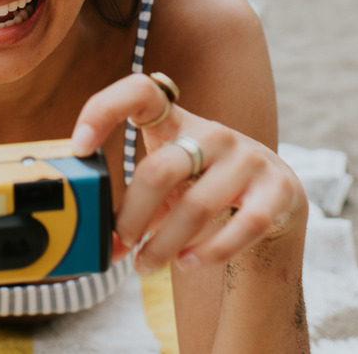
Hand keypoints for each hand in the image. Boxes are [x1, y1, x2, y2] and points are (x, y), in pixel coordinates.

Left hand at [70, 73, 305, 274]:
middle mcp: (213, 134)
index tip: (79, 147)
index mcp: (177, 123)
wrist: (274, 198)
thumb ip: (135, 210)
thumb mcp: (166, 186)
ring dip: (163, 244)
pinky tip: (187, 263)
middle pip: (159, 170)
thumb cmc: (203, 187)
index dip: (104, 110)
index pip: (141, 92)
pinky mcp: (277, 190)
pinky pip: (243, 225)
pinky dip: (210, 250)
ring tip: (145, 265)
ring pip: (196, 206)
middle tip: (120, 241)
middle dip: (132, 214)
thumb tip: (103, 248)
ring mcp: (248, 159)